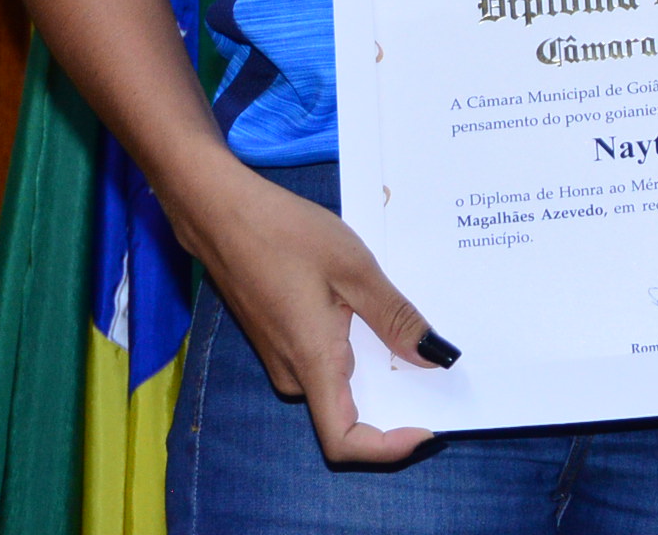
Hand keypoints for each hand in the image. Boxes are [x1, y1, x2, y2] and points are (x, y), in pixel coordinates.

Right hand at [171, 156, 455, 463]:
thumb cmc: (284, 233)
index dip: (387, 448)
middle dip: (394, 395)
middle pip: (348, 410)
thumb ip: (395, 316)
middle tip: (437, 359)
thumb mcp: (354, 267)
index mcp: (312, 362)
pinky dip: (354, 344)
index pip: (343, 441)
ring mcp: (282, 357)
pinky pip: (323, 358)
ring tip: (411, 321)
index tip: (426, 428)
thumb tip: (435, 357)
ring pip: (337, 380)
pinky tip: (373, 307)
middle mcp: (293, 373)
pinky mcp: (277, 339)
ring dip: (375, 364)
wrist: (220, 211)